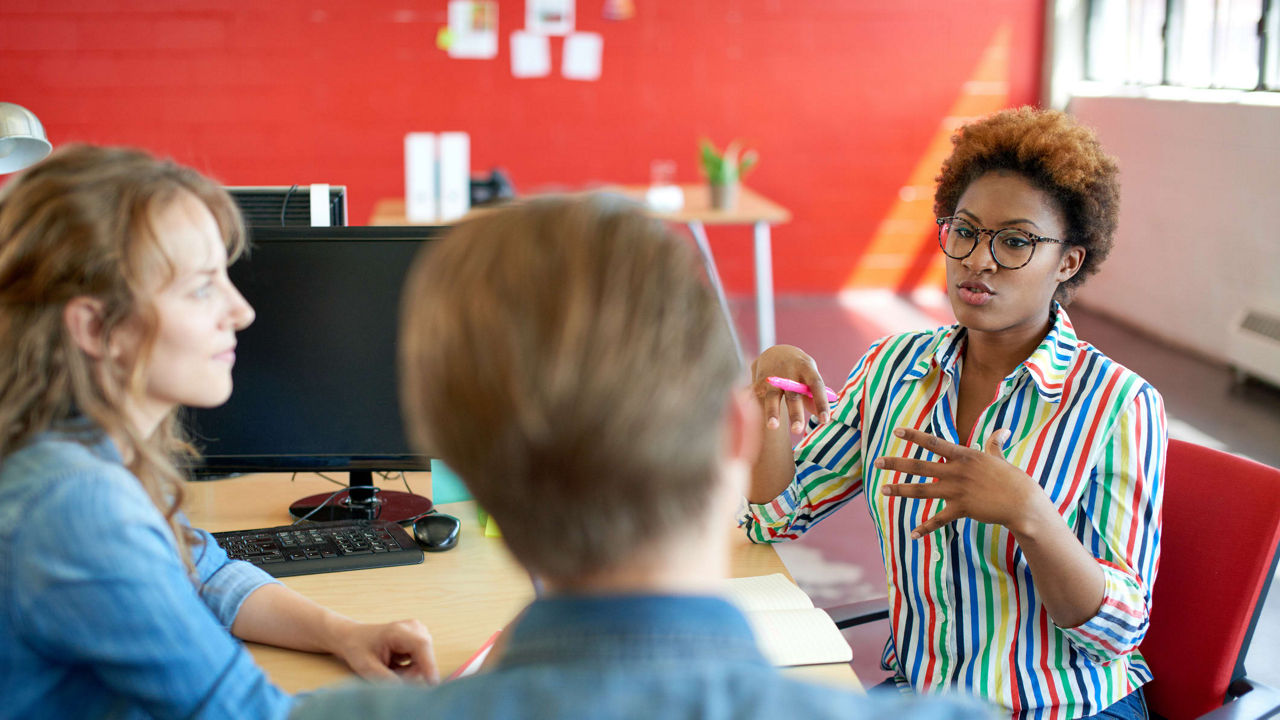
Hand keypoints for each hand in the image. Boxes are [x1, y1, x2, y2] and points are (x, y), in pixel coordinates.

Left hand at [330, 618, 438, 683]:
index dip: (429, 665)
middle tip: (390, 674)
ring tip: (390, 667)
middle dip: (411, 673)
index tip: (432, 683)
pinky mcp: (420, 639)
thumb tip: (405, 690)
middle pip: (424, 657)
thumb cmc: (358, 649)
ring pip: (424, 662)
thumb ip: (386, 679)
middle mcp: (413, 628)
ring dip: (409, 671)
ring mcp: (419, 632)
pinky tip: (396, 664)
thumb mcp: (367, 667)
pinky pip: (422, 661)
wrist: (354, 637)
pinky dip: (410, 668)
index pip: (421, 645)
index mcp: (398, 631)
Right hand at [750, 345, 830, 433]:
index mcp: (806, 368)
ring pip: (772, 395)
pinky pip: (754, 391)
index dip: (821, 402)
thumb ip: (813, 396)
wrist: (777, 351)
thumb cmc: (799, 371)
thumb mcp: (810, 376)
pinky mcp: (759, 379)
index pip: (816, 385)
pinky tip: (744, 409)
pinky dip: (749, 400)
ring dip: (772, 411)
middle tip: (798, 430)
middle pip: (793, 394)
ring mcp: (773, 375)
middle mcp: (789, 370)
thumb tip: (820, 417)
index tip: (824, 420)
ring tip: (773, 426)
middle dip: (795, 413)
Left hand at [875, 427, 1048, 538]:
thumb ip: (995, 445)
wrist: (1022, 502)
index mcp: (964, 455)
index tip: (896, 431)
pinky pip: (938, 519)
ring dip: (901, 490)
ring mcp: (957, 490)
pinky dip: (925, 527)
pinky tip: (912, 534)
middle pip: (919, 466)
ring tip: (884, 490)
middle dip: (896, 463)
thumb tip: (1003, 431)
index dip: (914, 436)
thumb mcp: (1000, 459)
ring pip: (922, 490)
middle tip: (876, 462)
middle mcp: (957, 471)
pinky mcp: (961, 509)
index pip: (933, 443)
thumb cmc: (1012, 479)